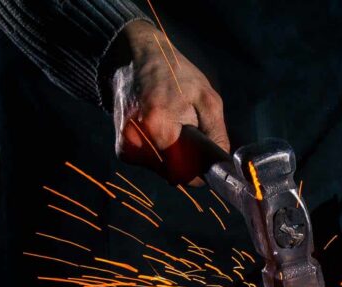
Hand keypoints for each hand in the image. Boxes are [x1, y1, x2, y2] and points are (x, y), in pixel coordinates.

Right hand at [105, 20, 228, 183]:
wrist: (138, 58)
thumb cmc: (176, 75)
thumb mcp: (207, 99)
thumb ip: (217, 135)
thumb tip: (220, 163)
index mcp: (159, 128)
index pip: (184, 173)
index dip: (198, 170)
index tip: (203, 157)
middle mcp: (137, 142)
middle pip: (172, 173)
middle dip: (186, 160)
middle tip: (187, 133)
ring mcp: (126, 146)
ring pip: (161, 169)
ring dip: (172, 155)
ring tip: (171, 126)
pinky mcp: (122, 147)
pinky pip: (148, 162)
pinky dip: (158, 151)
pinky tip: (159, 129)